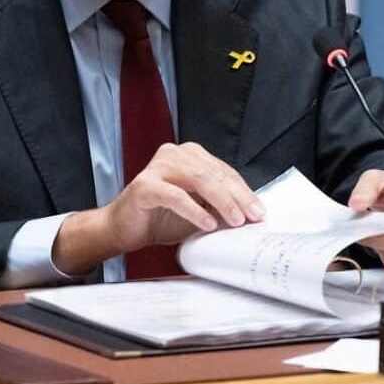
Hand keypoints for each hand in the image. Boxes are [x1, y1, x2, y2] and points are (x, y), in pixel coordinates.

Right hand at [52, 142, 264, 274]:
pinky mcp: (144, 185)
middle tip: (252, 217)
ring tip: (234, 221)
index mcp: (190, 155)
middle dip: (237, 197)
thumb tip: (250, 215)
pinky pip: (175, 196)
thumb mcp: (198, 212)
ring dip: (221, 203)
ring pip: (199, 180)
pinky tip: (207, 225)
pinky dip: (194, 211)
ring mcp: (158, 167)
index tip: (259, 211)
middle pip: (214, 174)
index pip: (224, 171)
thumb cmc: (160, 218)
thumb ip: (220, 208)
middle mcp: (174, 154)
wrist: (124, 229)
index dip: (244, 191)